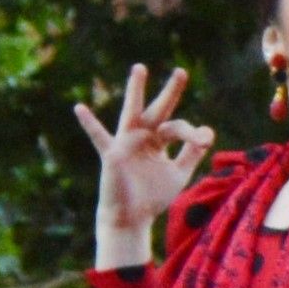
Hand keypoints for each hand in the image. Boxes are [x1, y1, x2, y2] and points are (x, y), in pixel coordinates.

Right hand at [73, 63, 214, 268]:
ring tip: (140, 69)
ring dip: (136, 91)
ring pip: (132, 112)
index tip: (204, 141)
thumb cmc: (152, 196)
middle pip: (159, 110)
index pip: (177, 127)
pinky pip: (99, 137)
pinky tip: (80, 109)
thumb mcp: (178, 173)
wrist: (132, 218)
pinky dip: (89, 124)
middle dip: (170, 92)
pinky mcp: (112, 153)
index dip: (192, 133)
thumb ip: (191, 153)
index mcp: (157, 141)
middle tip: (182, 72)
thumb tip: (207, 130)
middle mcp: (142, 136)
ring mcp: (126, 142)